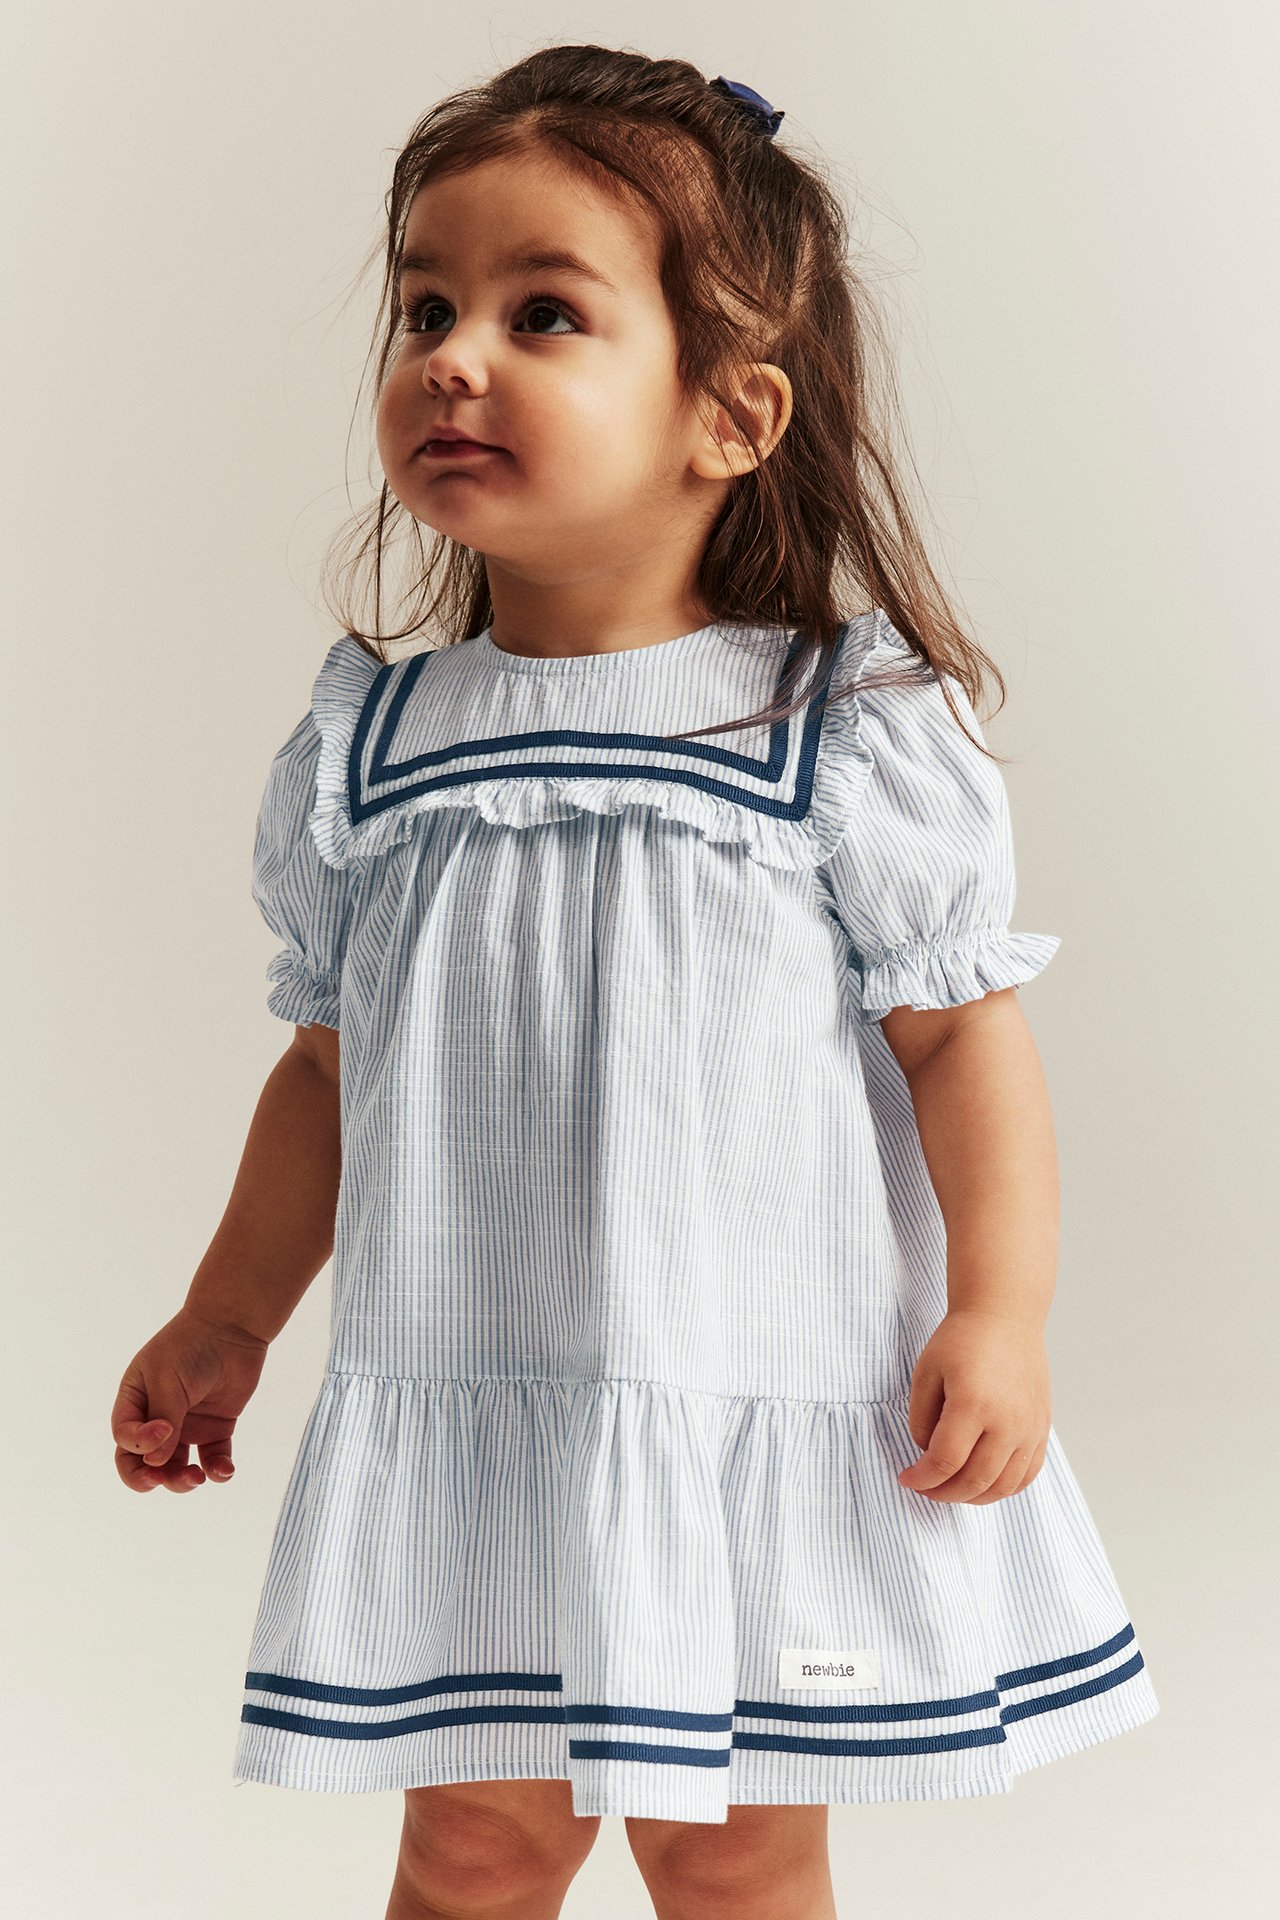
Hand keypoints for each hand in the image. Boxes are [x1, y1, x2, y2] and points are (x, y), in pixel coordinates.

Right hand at [111, 1306, 269, 1492]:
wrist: (233, 1327)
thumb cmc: (191, 1346)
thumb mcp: (167, 1379)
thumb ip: (164, 1420)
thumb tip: (155, 1462)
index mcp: (135, 1402)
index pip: (125, 1440)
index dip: (138, 1446)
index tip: (163, 1430)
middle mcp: (157, 1418)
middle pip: (143, 1463)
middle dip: (151, 1478)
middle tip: (164, 1478)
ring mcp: (186, 1426)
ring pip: (176, 1468)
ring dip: (182, 1480)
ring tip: (197, 1477)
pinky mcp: (216, 1428)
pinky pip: (212, 1459)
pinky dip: (217, 1470)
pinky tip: (223, 1470)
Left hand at [896, 1308, 1050, 1505]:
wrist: (1005, 1316)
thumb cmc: (962, 1339)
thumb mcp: (926, 1373)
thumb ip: (921, 1420)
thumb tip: (928, 1454)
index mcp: (973, 1404)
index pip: (945, 1461)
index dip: (922, 1478)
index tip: (906, 1477)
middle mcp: (1007, 1421)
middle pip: (975, 1481)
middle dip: (943, 1493)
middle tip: (925, 1487)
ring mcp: (1029, 1428)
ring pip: (1004, 1486)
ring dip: (973, 1497)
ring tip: (951, 1488)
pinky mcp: (1041, 1428)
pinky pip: (1028, 1474)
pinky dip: (1004, 1488)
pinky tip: (983, 1482)